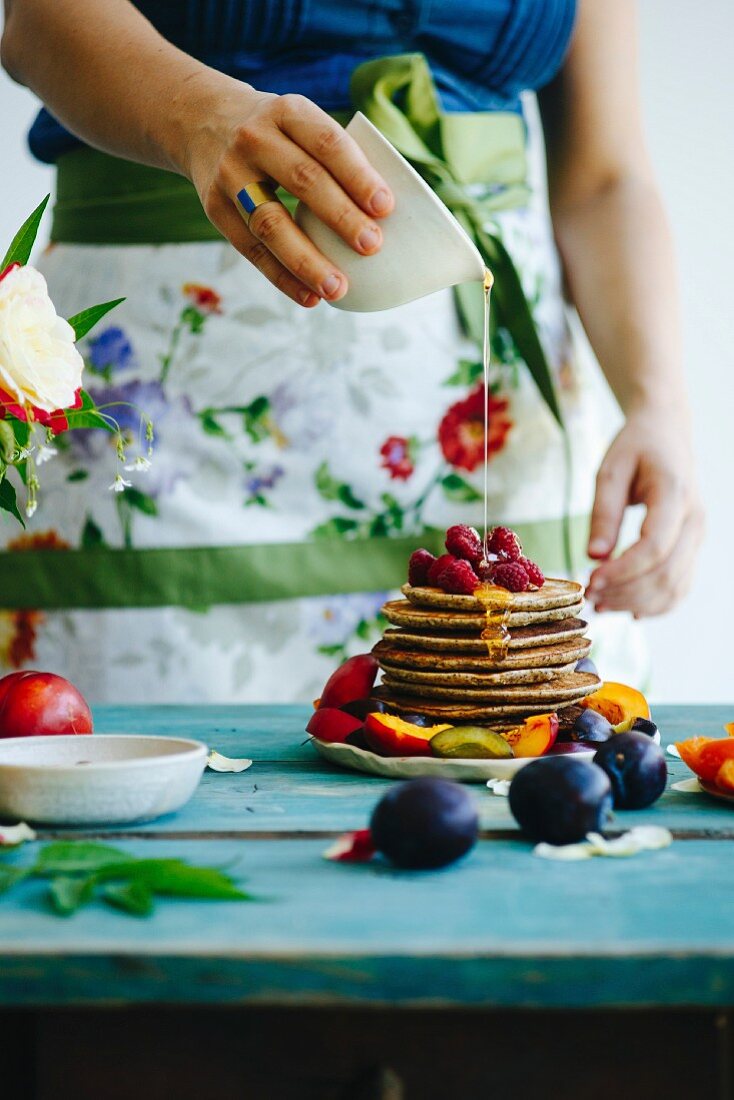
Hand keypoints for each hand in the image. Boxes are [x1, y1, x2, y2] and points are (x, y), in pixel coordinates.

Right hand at [179, 80, 393, 306]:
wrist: (203, 121)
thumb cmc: (278, 133)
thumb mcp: (301, 121)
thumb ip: (337, 156)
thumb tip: (391, 214)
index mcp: (287, 112)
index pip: (327, 143)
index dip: (357, 175)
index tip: (385, 207)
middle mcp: (254, 139)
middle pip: (302, 180)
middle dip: (340, 217)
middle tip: (372, 246)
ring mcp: (230, 175)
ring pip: (270, 223)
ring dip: (306, 261)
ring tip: (338, 288)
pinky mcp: (215, 209)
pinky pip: (251, 250)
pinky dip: (281, 277)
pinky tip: (309, 297)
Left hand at [584, 408, 703, 616]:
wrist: (666, 434)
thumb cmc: (635, 448)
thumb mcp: (610, 471)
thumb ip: (602, 513)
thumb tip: (593, 556)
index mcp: (674, 494)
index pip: (654, 546)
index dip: (623, 571)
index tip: (590, 580)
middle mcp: (694, 519)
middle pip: (665, 573)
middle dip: (624, 592)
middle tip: (588, 597)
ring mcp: (698, 535)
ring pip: (675, 585)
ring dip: (636, 603)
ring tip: (601, 605)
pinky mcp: (692, 546)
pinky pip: (681, 585)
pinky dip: (656, 604)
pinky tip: (628, 611)